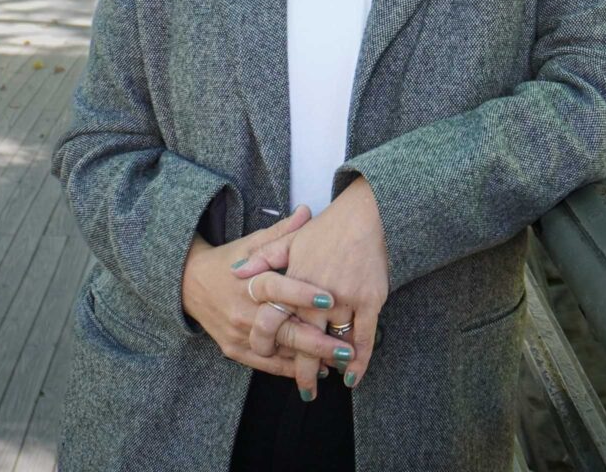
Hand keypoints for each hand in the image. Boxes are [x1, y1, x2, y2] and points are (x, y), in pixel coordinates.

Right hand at [181, 205, 354, 381]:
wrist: (189, 284)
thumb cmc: (228, 260)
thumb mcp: (251, 243)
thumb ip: (281, 232)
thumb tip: (307, 211)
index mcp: (248, 280)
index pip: (276, 288)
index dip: (302, 294)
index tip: (330, 299)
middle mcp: (242, 310)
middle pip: (282, 328)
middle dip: (316, 340)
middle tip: (346, 348)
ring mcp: (238, 333)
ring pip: (277, 350)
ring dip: (309, 359)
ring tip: (338, 362)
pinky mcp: (234, 350)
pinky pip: (266, 364)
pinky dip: (291, 369)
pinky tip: (316, 370)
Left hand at [231, 177, 388, 397]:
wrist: (364, 216)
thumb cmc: (327, 229)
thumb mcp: (289, 240)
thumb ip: (263, 258)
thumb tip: (236, 272)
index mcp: (295, 281)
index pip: (276, 321)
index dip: (270, 343)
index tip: (266, 357)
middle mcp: (317, 295)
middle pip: (305, 341)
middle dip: (304, 370)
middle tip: (304, 390)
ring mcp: (345, 299)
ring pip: (334, 343)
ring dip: (329, 366)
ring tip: (324, 383)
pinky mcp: (369, 300)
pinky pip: (365, 337)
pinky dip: (359, 360)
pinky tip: (352, 376)